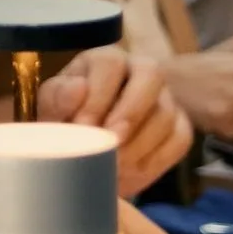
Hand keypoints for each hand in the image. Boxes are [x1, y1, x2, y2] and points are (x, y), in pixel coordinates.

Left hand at [40, 44, 193, 194]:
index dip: (98, 96)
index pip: (110, 64)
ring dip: (139, 144)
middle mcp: (140, 71)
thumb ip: (58, 98)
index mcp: (105, 60)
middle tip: (111, 143)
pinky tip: (132, 173)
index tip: (83, 127)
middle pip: (151, 76)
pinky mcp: (180, 126)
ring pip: (166, 113)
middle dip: (130, 112)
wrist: (87, 147)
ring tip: (114, 167)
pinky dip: (156, 159)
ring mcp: (165, 98)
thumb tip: (78, 88)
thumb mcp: (52, 107)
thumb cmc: (66, 118)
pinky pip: (180, 139)